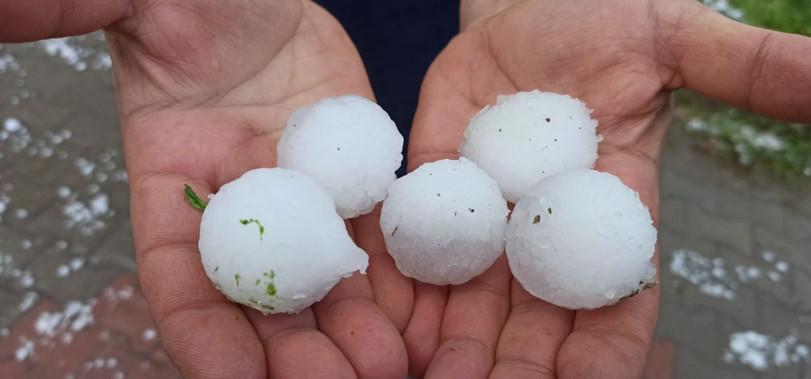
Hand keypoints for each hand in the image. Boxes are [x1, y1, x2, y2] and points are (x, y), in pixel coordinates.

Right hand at [3, 0, 411, 376]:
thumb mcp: (137, 2)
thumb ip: (72, 12)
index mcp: (170, 186)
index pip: (180, 281)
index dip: (202, 337)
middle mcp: (239, 209)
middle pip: (262, 299)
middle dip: (291, 354)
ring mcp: (299, 199)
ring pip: (324, 280)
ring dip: (352, 332)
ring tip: (385, 369)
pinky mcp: (349, 181)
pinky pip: (372, 237)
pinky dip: (391, 281)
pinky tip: (415, 316)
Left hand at [406, 0, 810, 376]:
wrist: (529, 2)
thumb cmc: (608, 20)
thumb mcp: (678, 38)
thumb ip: (749, 70)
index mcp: (610, 211)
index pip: (614, 301)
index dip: (603, 352)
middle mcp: (546, 230)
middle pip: (533, 320)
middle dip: (514, 367)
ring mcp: (487, 214)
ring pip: (470, 299)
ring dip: (451, 345)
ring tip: (424, 378)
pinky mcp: (434, 186)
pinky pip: (416, 246)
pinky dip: (402, 288)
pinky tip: (384, 324)